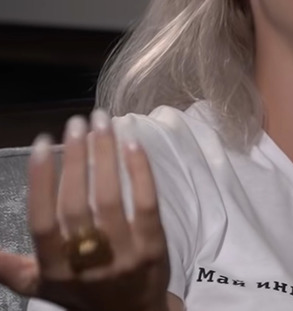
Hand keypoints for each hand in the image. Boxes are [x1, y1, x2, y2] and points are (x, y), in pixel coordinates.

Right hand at [0, 110, 169, 310]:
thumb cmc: (84, 293)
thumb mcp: (45, 285)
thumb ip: (11, 267)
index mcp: (56, 268)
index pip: (43, 221)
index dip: (41, 181)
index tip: (45, 142)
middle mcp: (88, 263)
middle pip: (78, 204)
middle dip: (77, 157)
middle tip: (77, 122)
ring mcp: (124, 254)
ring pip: (111, 198)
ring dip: (106, 155)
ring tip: (103, 123)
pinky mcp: (155, 246)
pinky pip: (146, 204)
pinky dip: (139, 172)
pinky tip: (132, 143)